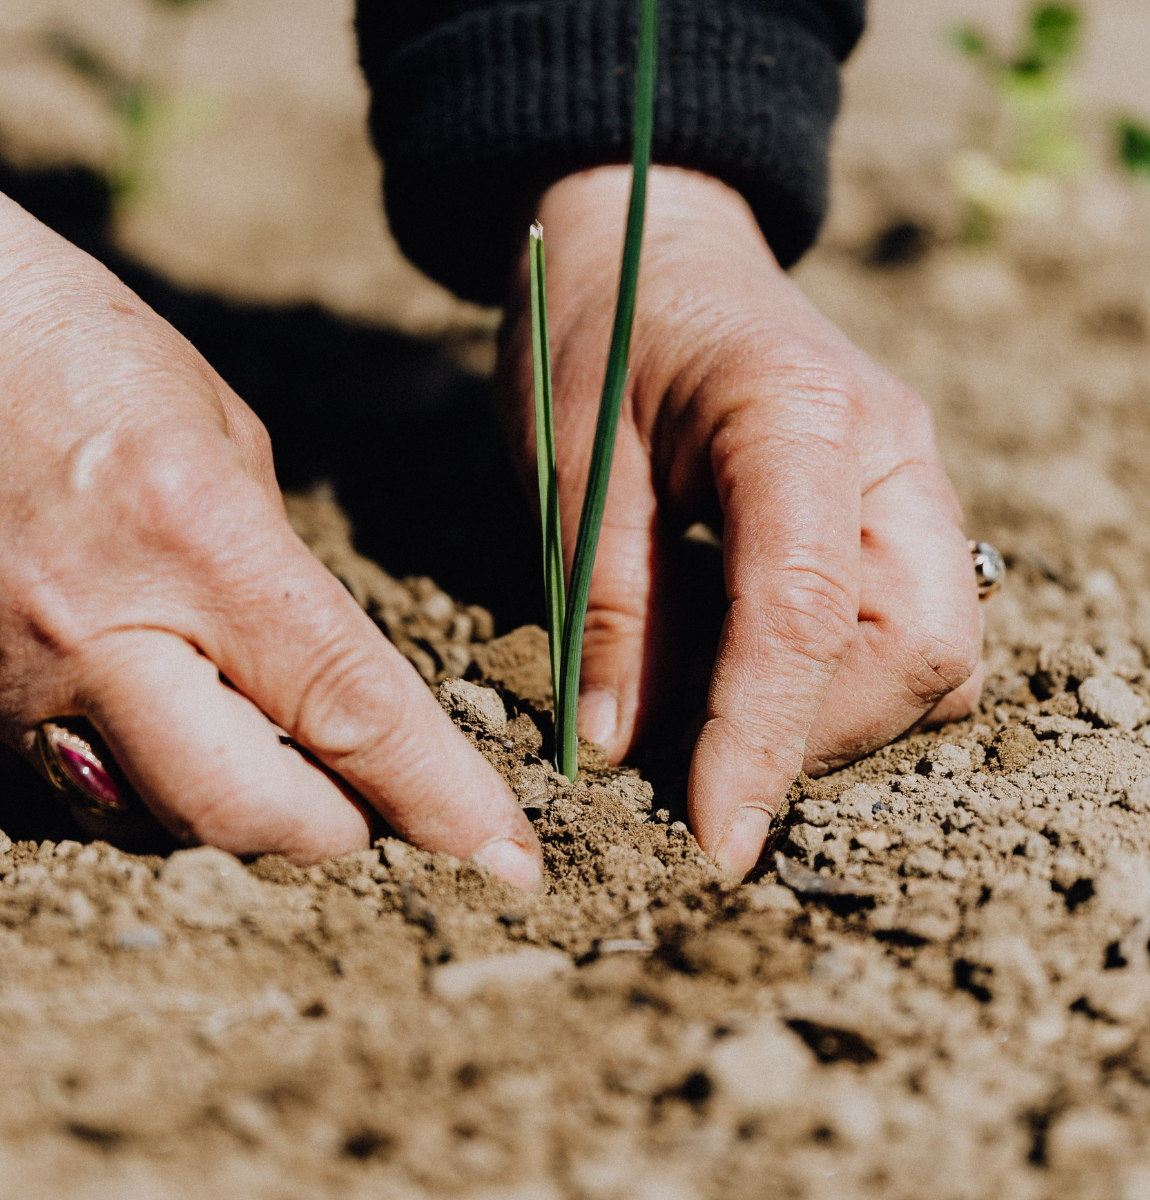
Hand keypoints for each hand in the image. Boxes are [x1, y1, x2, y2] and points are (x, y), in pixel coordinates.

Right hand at [0, 194, 540, 888]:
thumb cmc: (84, 354)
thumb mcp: (223, 441)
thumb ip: (277, 576)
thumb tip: (322, 683)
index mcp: (198, 539)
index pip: (349, 707)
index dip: (439, 797)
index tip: (507, 856)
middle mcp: (100, 629)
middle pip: (246, 811)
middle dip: (339, 836)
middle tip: (388, 819)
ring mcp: (15, 680)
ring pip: (159, 820)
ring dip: (248, 820)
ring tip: (298, 781)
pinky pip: (84, 789)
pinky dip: (159, 789)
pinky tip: (191, 742)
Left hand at [498, 166, 980, 879]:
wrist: (647, 239)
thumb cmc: (595, 327)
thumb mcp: (572, 460)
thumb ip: (609, 605)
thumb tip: (623, 751)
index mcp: (799, 414)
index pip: (808, 614)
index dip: (764, 741)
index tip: (718, 840)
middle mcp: (891, 449)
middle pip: (919, 649)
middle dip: (817, 735)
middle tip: (706, 766)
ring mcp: (909, 476)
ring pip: (933, 653)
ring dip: (835, 716)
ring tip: (720, 718)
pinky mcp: (896, 505)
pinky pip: (909, 628)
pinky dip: (841, 681)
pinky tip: (752, 671)